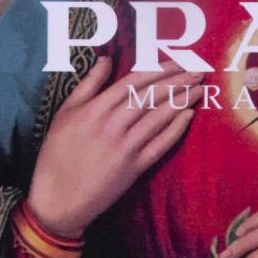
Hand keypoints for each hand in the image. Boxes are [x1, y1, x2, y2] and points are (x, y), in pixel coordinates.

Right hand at [28, 55, 197, 239]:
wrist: (58, 198)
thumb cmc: (57, 154)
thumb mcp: (65, 112)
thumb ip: (88, 84)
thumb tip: (106, 59)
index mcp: (95, 108)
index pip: (135, 81)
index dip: (160, 69)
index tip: (178, 61)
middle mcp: (112, 124)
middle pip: (151, 96)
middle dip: (178, 80)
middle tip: (198, 70)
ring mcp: (125, 147)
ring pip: (159, 117)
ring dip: (181, 101)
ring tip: (199, 89)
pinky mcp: (134, 168)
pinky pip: (160, 144)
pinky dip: (175, 129)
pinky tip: (188, 116)